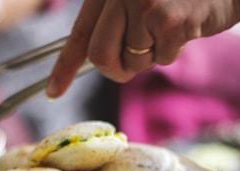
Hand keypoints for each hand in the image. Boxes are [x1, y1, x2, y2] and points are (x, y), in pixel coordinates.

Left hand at [46, 0, 239, 97]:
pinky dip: (173, 52)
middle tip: (136, 59)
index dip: (63, 67)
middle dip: (116, 68)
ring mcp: (144, 3)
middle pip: (100, 56)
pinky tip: (187, 27)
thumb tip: (95, 61)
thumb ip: (115, 23)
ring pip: (131, 62)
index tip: (52, 92)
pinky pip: (159, 60)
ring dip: (150, 57)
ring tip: (169, 29)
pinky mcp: (169, 20)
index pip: (80, 34)